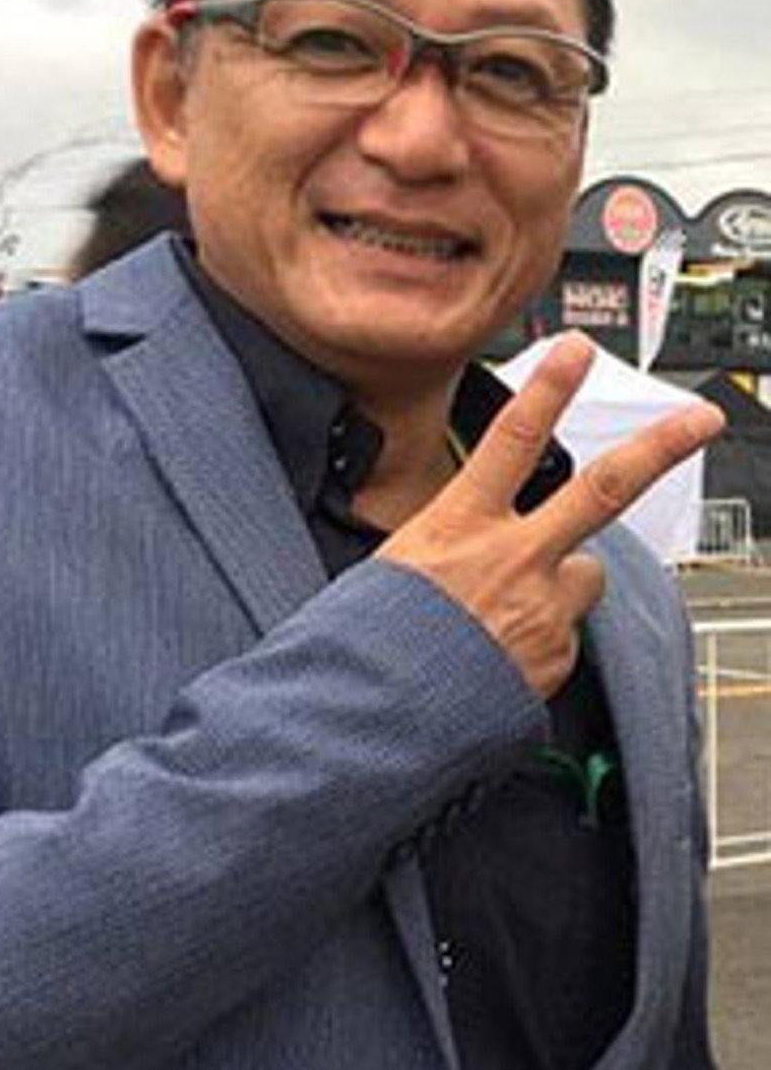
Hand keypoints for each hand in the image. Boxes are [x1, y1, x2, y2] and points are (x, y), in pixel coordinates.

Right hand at [380, 335, 724, 697]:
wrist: (376, 719)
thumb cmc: (367, 642)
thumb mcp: (389, 566)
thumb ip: (444, 543)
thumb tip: (462, 542)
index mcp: (459, 526)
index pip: (514, 438)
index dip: (550, 387)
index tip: (577, 350)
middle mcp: (513, 559)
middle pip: (605, 487)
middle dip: (661, 446)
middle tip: (700, 417)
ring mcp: (543, 609)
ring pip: (589, 573)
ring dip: (568, 580)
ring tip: (517, 607)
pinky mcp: (556, 657)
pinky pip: (567, 635)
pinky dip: (545, 639)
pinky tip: (502, 654)